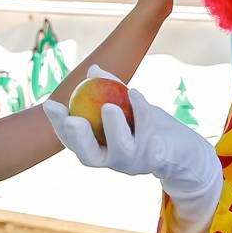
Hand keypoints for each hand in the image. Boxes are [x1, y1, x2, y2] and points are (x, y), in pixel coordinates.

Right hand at [43, 82, 219, 232]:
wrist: (181, 146)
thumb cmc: (146, 124)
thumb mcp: (126, 106)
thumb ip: (109, 89)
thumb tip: (93, 70)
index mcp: (98, 149)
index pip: (73, 141)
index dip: (58, 126)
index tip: (50, 105)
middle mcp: (112, 161)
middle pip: (88, 156)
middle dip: (78, 138)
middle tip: (73, 118)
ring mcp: (133, 163)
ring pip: (120, 149)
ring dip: (114, 128)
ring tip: (109, 107)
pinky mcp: (154, 157)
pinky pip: (146, 133)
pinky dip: (141, 112)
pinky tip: (136, 93)